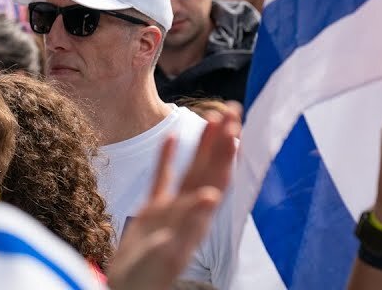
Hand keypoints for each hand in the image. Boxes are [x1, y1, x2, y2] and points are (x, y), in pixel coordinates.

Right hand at [107, 108, 238, 289]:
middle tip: (233, 109)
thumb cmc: (148, 279)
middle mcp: (189, 211)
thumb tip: (212, 195)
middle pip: (210, 169)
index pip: (216, 178)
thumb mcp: (169, 251)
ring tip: (213, 117)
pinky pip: (163, 181)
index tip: (233, 126)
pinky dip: (167, 159)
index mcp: (196, 219)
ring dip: (202, 145)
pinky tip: (172, 138)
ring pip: (191, 171)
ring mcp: (171, 211)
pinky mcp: (153, 214)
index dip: (225, 153)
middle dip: (222, 140)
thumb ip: (190, 222)